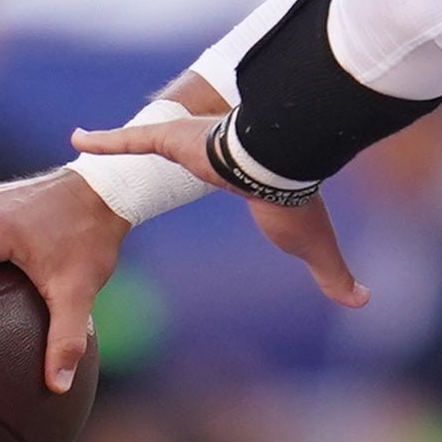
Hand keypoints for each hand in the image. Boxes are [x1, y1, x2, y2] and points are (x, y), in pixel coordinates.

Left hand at [75, 97, 365, 314]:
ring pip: (149, 144)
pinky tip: (77, 138)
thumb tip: (365, 303)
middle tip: (144, 161)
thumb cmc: (295, 206)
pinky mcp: (169, 139)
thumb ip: (332, 274)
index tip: (217, 178)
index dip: (219, 175)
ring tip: (94, 146)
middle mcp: (210, 158)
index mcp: (240, 180)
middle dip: (162, 151)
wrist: (278, 168)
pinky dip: (103, 140)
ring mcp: (188, 146)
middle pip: (180, 156)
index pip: (226, 177)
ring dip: (125, 144)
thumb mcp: (313, 248)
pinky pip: (129, 140)